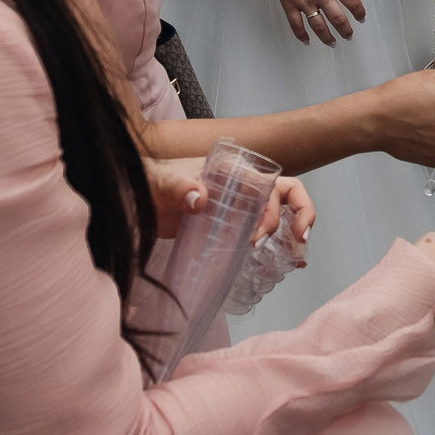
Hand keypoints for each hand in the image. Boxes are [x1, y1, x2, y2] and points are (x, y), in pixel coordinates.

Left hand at [149, 157, 314, 244]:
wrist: (137, 203)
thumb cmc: (151, 185)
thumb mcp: (161, 184)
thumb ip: (178, 186)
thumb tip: (199, 196)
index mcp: (233, 170)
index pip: (271, 183)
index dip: (278, 208)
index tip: (264, 235)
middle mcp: (243, 186)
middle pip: (286, 196)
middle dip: (297, 218)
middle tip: (290, 246)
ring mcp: (239, 207)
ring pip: (281, 213)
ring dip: (293, 233)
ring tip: (296, 259)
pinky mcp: (231, 227)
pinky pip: (262, 232)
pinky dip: (277, 245)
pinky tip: (283, 263)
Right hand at [252, 0, 367, 44]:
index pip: (353, 3)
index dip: (359, 13)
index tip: (361, 18)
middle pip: (338, 20)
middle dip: (346, 31)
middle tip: (349, 35)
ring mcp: (305, 2)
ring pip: (319, 27)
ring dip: (327, 38)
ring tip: (332, 43)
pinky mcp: (289, 5)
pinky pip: (297, 25)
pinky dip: (302, 35)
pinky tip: (307, 40)